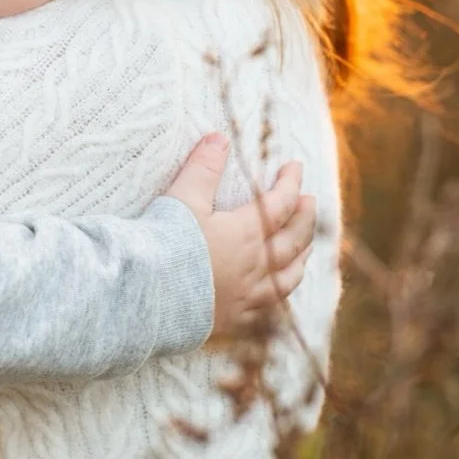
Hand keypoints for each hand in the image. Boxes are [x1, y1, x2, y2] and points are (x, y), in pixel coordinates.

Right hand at [166, 134, 316, 338]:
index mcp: (246, 232)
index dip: (290, 183)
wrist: (148, 297)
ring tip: (306, 249)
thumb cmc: (165, 244)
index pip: (279, 203)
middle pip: (292, 240)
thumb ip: (202, 169)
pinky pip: (266, 308)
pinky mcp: (234, 320)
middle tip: (311, 203)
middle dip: (304, 218)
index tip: (296, 167)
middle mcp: (255, 265)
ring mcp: (247, 295)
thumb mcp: (182, 199)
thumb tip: (219, 138)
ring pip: (287, 277)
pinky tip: (275, 294)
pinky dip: (276, 296)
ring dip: (301, 259)